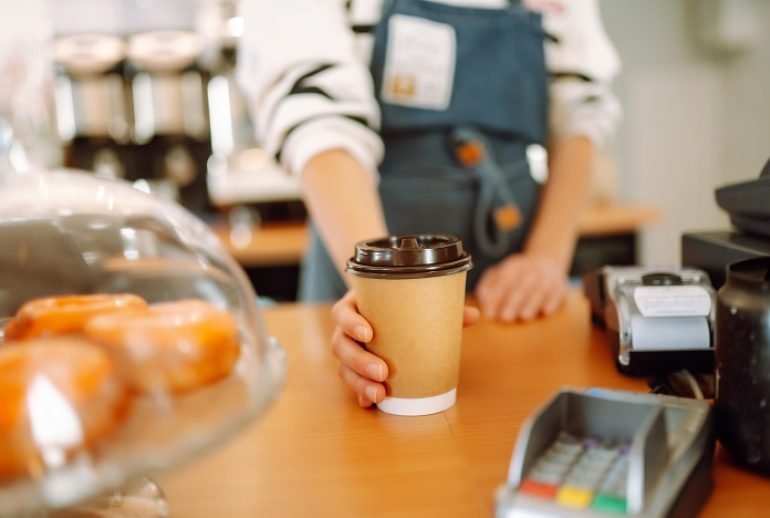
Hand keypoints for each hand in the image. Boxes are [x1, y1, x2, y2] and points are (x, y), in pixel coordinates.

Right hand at [331, 290, 479, 407]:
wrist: (388, 313)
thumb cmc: (400, 306)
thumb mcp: (414, 302)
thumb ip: (441, 307)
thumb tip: (474, 315)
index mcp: (356, 306)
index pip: (341, 313)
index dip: (350, 323)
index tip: (369, 333)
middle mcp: (347, 330)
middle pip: (340, 345)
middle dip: (359, 360)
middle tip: (382, 371)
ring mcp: (349, 351)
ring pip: (344, 368)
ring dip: (359, 382)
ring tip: (380, 394)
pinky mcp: (354, 370)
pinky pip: (352, 384)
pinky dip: (361, 394)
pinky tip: (371, 403)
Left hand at [475, 253, 567, 322]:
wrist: (548, 262)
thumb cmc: (516, 276)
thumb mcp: (499, 275)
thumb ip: (488, 287)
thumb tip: (484, 301)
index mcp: (514, 266)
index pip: (503, 281)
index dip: (496, 298)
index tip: (489, 315)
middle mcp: (531, 269)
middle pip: (521, 286)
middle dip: (513, 302)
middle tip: (505, 318)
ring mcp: (548, 276)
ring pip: (540, 289)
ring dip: (532, 303)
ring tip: (524, 316)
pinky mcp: (561, 286)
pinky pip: (558, 292)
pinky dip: (553, 301)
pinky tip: (546, 311)